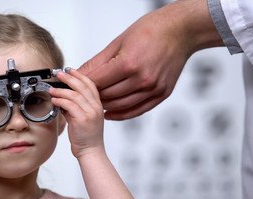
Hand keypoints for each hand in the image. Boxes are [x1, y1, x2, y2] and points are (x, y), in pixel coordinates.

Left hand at [49, 69, 103, 158]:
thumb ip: (75, 107)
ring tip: (52, 89)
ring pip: (75, 94)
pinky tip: (54, 100)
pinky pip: (70, 105)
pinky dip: (60, 100)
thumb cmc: (86, 137)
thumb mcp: (83, 118)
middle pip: (82, 86)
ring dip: (61, 90)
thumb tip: (63, 99)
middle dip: (69, 77)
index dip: (80, 76)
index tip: (70, 70)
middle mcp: (95, 107)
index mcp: (97, 105)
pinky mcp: (82, 119)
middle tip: (59, 74)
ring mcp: (90, 113)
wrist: (91, 151)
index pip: (90, 85)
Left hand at [79, 0, 222, 119]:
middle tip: (81, 95)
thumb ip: (97, 62)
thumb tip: (77, 74)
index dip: (82, 85)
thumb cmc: (150, 31)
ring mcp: (153, 88)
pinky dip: (122, 114)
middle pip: (107, 96)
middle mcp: (142, 79)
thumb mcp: (118, 43)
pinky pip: (137, 110)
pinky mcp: (161, 94)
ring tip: (94, 102)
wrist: (180, 31)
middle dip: (91, 95)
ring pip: (120, 105)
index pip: (97, 82)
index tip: (73, 86)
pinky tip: (110, 112)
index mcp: (129, 64)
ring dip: (105, 105)